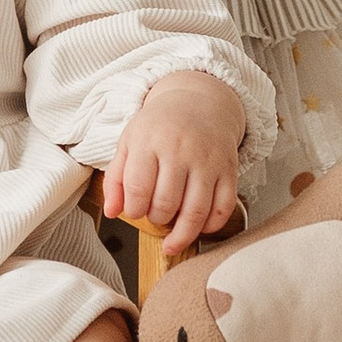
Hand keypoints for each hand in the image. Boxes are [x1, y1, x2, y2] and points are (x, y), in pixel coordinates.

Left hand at [101, 73, 244, 264]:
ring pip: (196, 212)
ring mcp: (208, 160)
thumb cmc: (159, 127)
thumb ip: (116, 178)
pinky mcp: (229, 169)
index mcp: (149, 141)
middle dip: (156, 219)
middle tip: (155, 216)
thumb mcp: (129, 142)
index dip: (133, 210)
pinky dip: (211, 226)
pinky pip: (223, 208)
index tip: (135, 211)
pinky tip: (199, 227)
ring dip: (182, 234)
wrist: (199, 102)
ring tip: (172, 240)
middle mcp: (180, 150)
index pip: (138, 189)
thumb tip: (112, 212)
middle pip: (166, 204)